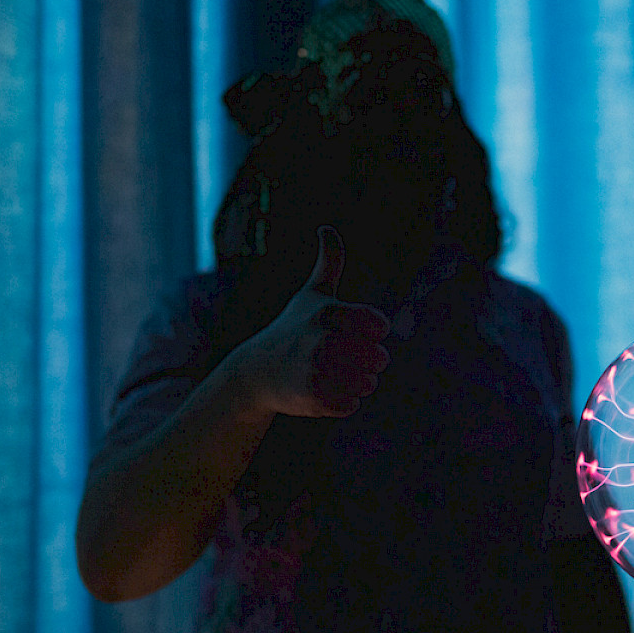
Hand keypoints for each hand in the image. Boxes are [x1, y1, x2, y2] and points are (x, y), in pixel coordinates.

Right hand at [234, 226, 390, 417]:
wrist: (255, 372)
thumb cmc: (290, 329)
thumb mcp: (311, 295)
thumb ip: (328, 263)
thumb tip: (326, 227)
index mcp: (327, 313)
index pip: (377, 325)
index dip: (373, 332)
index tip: (358, 332)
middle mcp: (320, 339)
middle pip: (378, 358)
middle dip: (370, 362)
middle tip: (348, 359)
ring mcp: (315, 369)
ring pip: (367, 383)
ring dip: (359, 383)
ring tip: (338, 376)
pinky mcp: (312, 397)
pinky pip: (351, 405)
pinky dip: (345, 403)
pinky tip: (324, 392)